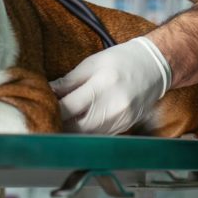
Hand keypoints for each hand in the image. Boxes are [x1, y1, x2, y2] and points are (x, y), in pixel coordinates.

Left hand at [50, 37, 170, 134]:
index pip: (67, 108)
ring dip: (71, 131)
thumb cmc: (122, 60)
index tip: (43, 105)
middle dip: (59, 124)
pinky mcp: (123, 128)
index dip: (52, 109)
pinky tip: (80, 123)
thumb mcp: (92, 63)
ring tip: (62, 120)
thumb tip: (48, 91)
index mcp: (101, 87)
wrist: (154, 67)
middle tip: (49, 116)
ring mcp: (119, 122)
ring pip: (86, 137)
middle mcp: (112, 109)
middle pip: (75, 129)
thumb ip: (68, 81)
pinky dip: (86, 132)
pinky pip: (98, 136)